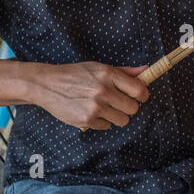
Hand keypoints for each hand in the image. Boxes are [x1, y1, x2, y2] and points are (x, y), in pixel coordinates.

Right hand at [31, 62, 149, 130]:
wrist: (47, 85)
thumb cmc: (76, 74)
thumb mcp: (99, 67)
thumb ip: (124, 71)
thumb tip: (146, 70)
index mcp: (108, 74)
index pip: (138, 90)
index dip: (143, 95)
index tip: (140, 97)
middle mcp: (103, 91)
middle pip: (133, 108)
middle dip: (129, 107)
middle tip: (118, 103)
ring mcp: (95, 107)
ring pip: (122, 120)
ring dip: (117, 116)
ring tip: (104, 108)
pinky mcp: (86, 120)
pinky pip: (106, 126)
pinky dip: (101, 121)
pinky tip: (91, 112)